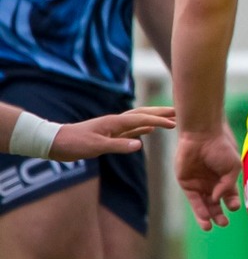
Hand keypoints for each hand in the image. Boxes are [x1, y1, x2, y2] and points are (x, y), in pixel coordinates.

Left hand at [51, 106, 174, 161]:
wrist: (57, 143)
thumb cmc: (75, 144)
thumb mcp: (96, 147)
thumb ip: (119, 145)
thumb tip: (141, 143)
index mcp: (115, 122)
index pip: (142, 119)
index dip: (159, 121)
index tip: (175, 123)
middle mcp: (116, 122)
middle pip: (143, 114)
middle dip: (161, 113)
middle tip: (179, 112)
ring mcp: (114, 127)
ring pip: (139, 119)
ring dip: (154, 118)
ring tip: (169, 118)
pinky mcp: (110, 134)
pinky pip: (132, 129)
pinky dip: (144, 127)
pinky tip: (149, 130)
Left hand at [177, 123, 245, 230]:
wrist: (201, 136)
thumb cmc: (221, 148)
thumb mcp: (233, 167)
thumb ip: (227, 185)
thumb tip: (218, 200)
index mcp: (225, 178)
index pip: (229, 196)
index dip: (232, 203)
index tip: (234, 207)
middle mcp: (212, 183)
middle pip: (216, 204)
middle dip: (219, 214)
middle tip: (224, 223)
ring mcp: (199, 184)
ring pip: (204, 205)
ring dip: (208, 216)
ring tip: (210, 227)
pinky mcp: (187, 183)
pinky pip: (194, 200)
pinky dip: (199, 209)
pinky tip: (204, 218)